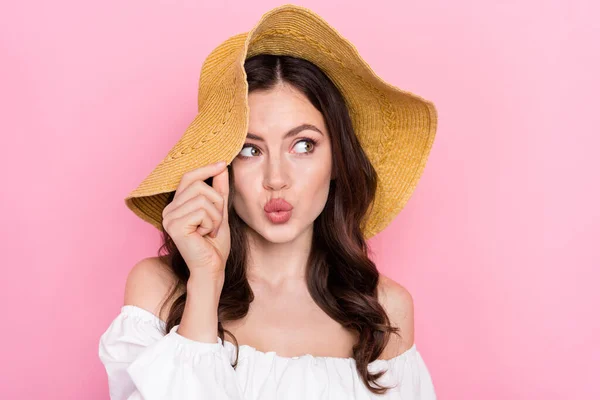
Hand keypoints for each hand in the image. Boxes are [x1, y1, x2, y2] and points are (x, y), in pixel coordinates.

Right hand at [161, 161, 230, 275]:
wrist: (212, 268)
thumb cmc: (215, 244)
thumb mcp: (220, 211)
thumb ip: (219, 190)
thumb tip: (221, 166)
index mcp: (176, 206)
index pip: (188, 177)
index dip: (206, 169)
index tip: (223, 163)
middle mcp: (168, 210)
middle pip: (199, 186)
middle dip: (217, 202)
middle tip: (217, 222)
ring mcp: (169, 218)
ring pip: (203, 198)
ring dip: (216, 216)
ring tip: (211, 231)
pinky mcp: (175, 226)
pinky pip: (202, 211)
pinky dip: (212, 223)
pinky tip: (205, 236)